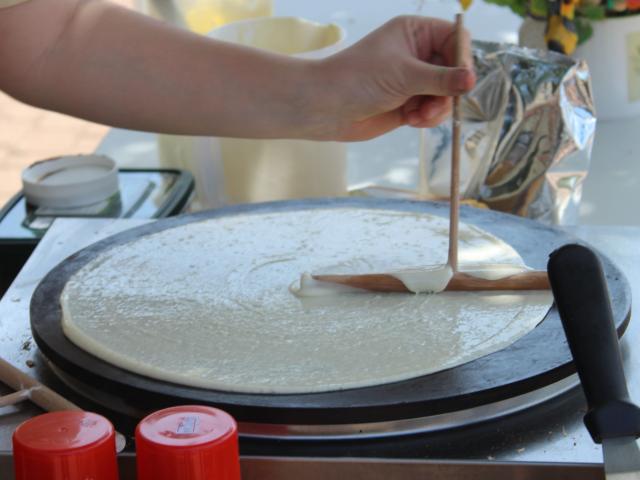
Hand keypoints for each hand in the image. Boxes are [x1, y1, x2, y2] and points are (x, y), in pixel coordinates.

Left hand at [313, 16, 475, 140]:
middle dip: (448, 91)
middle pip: (454, 70)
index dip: (462, 59)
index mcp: (415, 32)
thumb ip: (441, 79)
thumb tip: (472, 80)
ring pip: (445, 94)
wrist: (326, 108)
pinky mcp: (408, 103)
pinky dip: (427, 118)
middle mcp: (416, 54)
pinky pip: (432, 110)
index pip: (456, 39)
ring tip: (418, 116)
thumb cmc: (358, 79)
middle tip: (437, 105)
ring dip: (437, 108)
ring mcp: (412, 80)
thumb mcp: (404, 75)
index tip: (463, 80)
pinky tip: (411, 121)